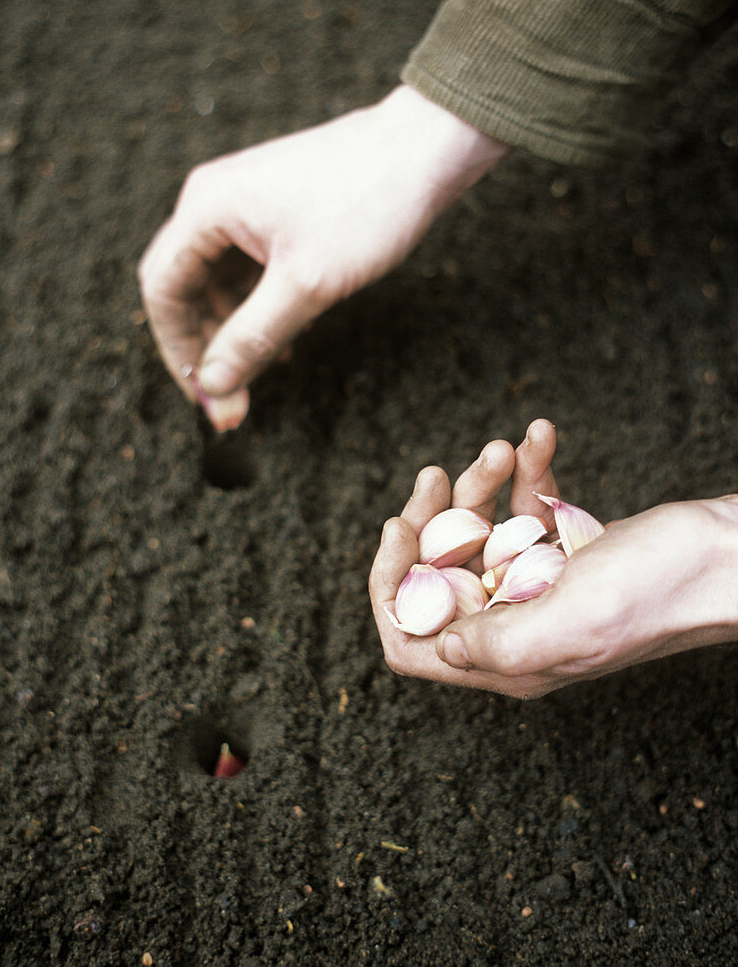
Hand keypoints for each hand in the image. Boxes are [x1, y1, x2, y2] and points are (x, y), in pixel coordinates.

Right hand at [138, 85, 506, 430]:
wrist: (425, 150)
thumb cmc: (368, 204)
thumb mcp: (307, 285)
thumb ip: (252, 338)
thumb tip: (213, 387)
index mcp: (206, 208)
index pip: (162, 291)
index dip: (178, 351)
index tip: (207, 398)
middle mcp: (213, 201)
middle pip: (183, 286)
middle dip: (204, 345)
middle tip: (231, 397)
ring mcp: (243, 204)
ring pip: (216, 281)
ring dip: (233, 330)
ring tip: (266, 369)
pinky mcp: (273, 211)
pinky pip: (247, 268)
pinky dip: (257, 307)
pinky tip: (284, 339)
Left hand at [369, 419, 737, 696]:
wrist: (724, 555)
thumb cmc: (657, 592)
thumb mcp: (571, 623)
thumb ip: (497, 645)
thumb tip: (439, 647)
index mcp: (509, 659)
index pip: (413, 640)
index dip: (392, 586)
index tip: (401, 527)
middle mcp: (517, 627)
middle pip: (439, 576)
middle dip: (433, 519)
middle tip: (437, 475)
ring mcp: (540, 587)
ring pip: (481, 533)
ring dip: (483, 484)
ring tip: (503, 447)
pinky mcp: (565, 552)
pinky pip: (526, 510)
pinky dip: (528, 472)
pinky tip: (539, 436)